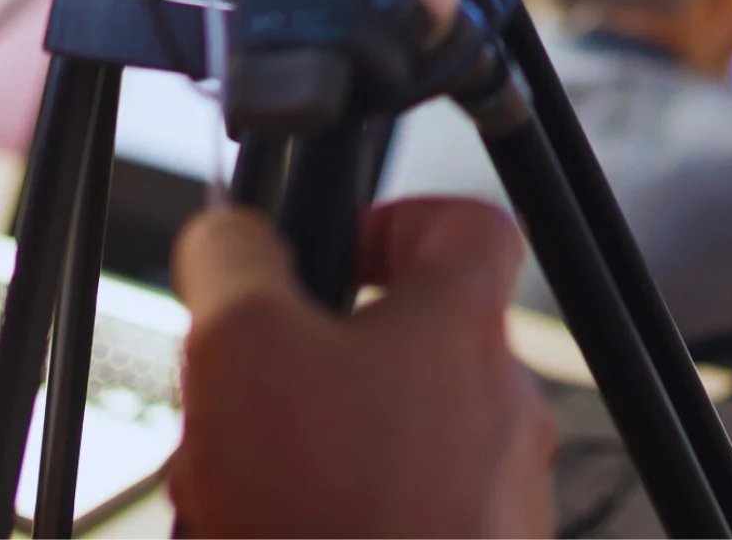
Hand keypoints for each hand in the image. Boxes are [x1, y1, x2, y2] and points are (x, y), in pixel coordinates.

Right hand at [170, 200, 554, 538]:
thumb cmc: (328, 510)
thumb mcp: (240, 346)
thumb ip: (234, 261)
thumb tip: (230, 229)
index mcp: (464, 327)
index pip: (465, 226)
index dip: (391, 224)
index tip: (329, 258)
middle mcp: (501, 406)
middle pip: (400, 351)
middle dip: (302, 377)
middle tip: (236, 416)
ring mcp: (493, 495)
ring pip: (384, 445)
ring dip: (301, 462)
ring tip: (234, 504)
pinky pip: (392, 518)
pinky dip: (325, 522)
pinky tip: (261, 535)